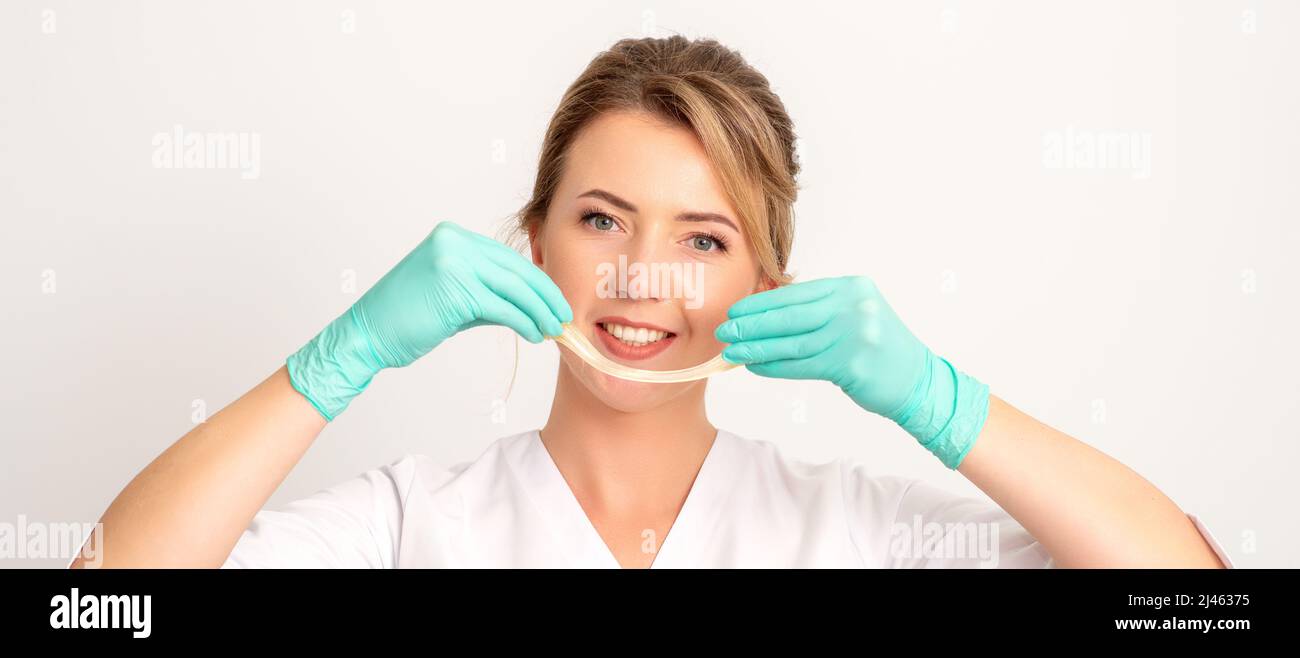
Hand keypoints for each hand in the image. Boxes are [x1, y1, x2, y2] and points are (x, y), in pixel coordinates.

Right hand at [287, 221, 572, 420]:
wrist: (366, 335)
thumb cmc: (406, 320)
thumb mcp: (453, 297)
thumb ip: (487, 292)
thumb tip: (529, 306)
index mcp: (453, 237)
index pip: (507, 258)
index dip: (536, 281)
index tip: (554, 300)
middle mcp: (454, 242)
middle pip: (515, 269)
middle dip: (545, 295)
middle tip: (564, 316)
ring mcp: (454, 262)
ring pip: (514, 288)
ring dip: (539, 311)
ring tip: (553, 329)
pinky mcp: (456, 290)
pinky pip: (503, 307)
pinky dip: (524, 322)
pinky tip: (534, 335)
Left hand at [713, 275, 989, 468]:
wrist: (918, 380)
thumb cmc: (879, 348)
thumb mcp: (855, 314)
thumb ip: (818, 309)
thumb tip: (764, 311)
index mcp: (852, 287)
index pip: (796, 293)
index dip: (761, 302)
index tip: (736, 309)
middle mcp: (853, 306)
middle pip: (790, 315)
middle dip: (752, 323)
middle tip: (725, 329)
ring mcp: (853, 335)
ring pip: (791, 342)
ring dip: (756, 347)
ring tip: (733, 351)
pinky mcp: (850, 365)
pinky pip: (801, 365)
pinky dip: (774, 366)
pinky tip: (755, 366)